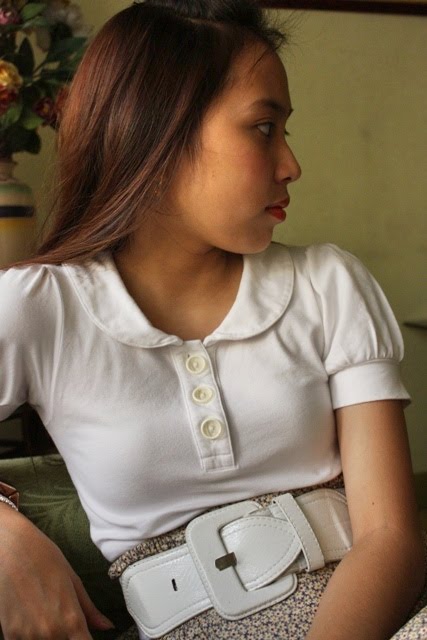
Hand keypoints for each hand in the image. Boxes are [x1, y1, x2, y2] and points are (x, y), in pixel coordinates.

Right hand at [0, 505, 113, 638]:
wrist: (11, 548)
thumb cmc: (44, 558)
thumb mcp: (72, 580)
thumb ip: (89, 609)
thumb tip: (108, 626)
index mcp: (71, 619)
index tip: (85, 636)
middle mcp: (50, 633)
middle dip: (68, 637)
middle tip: (63, 619)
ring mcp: (28, 636)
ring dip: (49, 638)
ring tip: (46, 614)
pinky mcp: (10, 635)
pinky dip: (31, 637)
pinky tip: (32, 620)